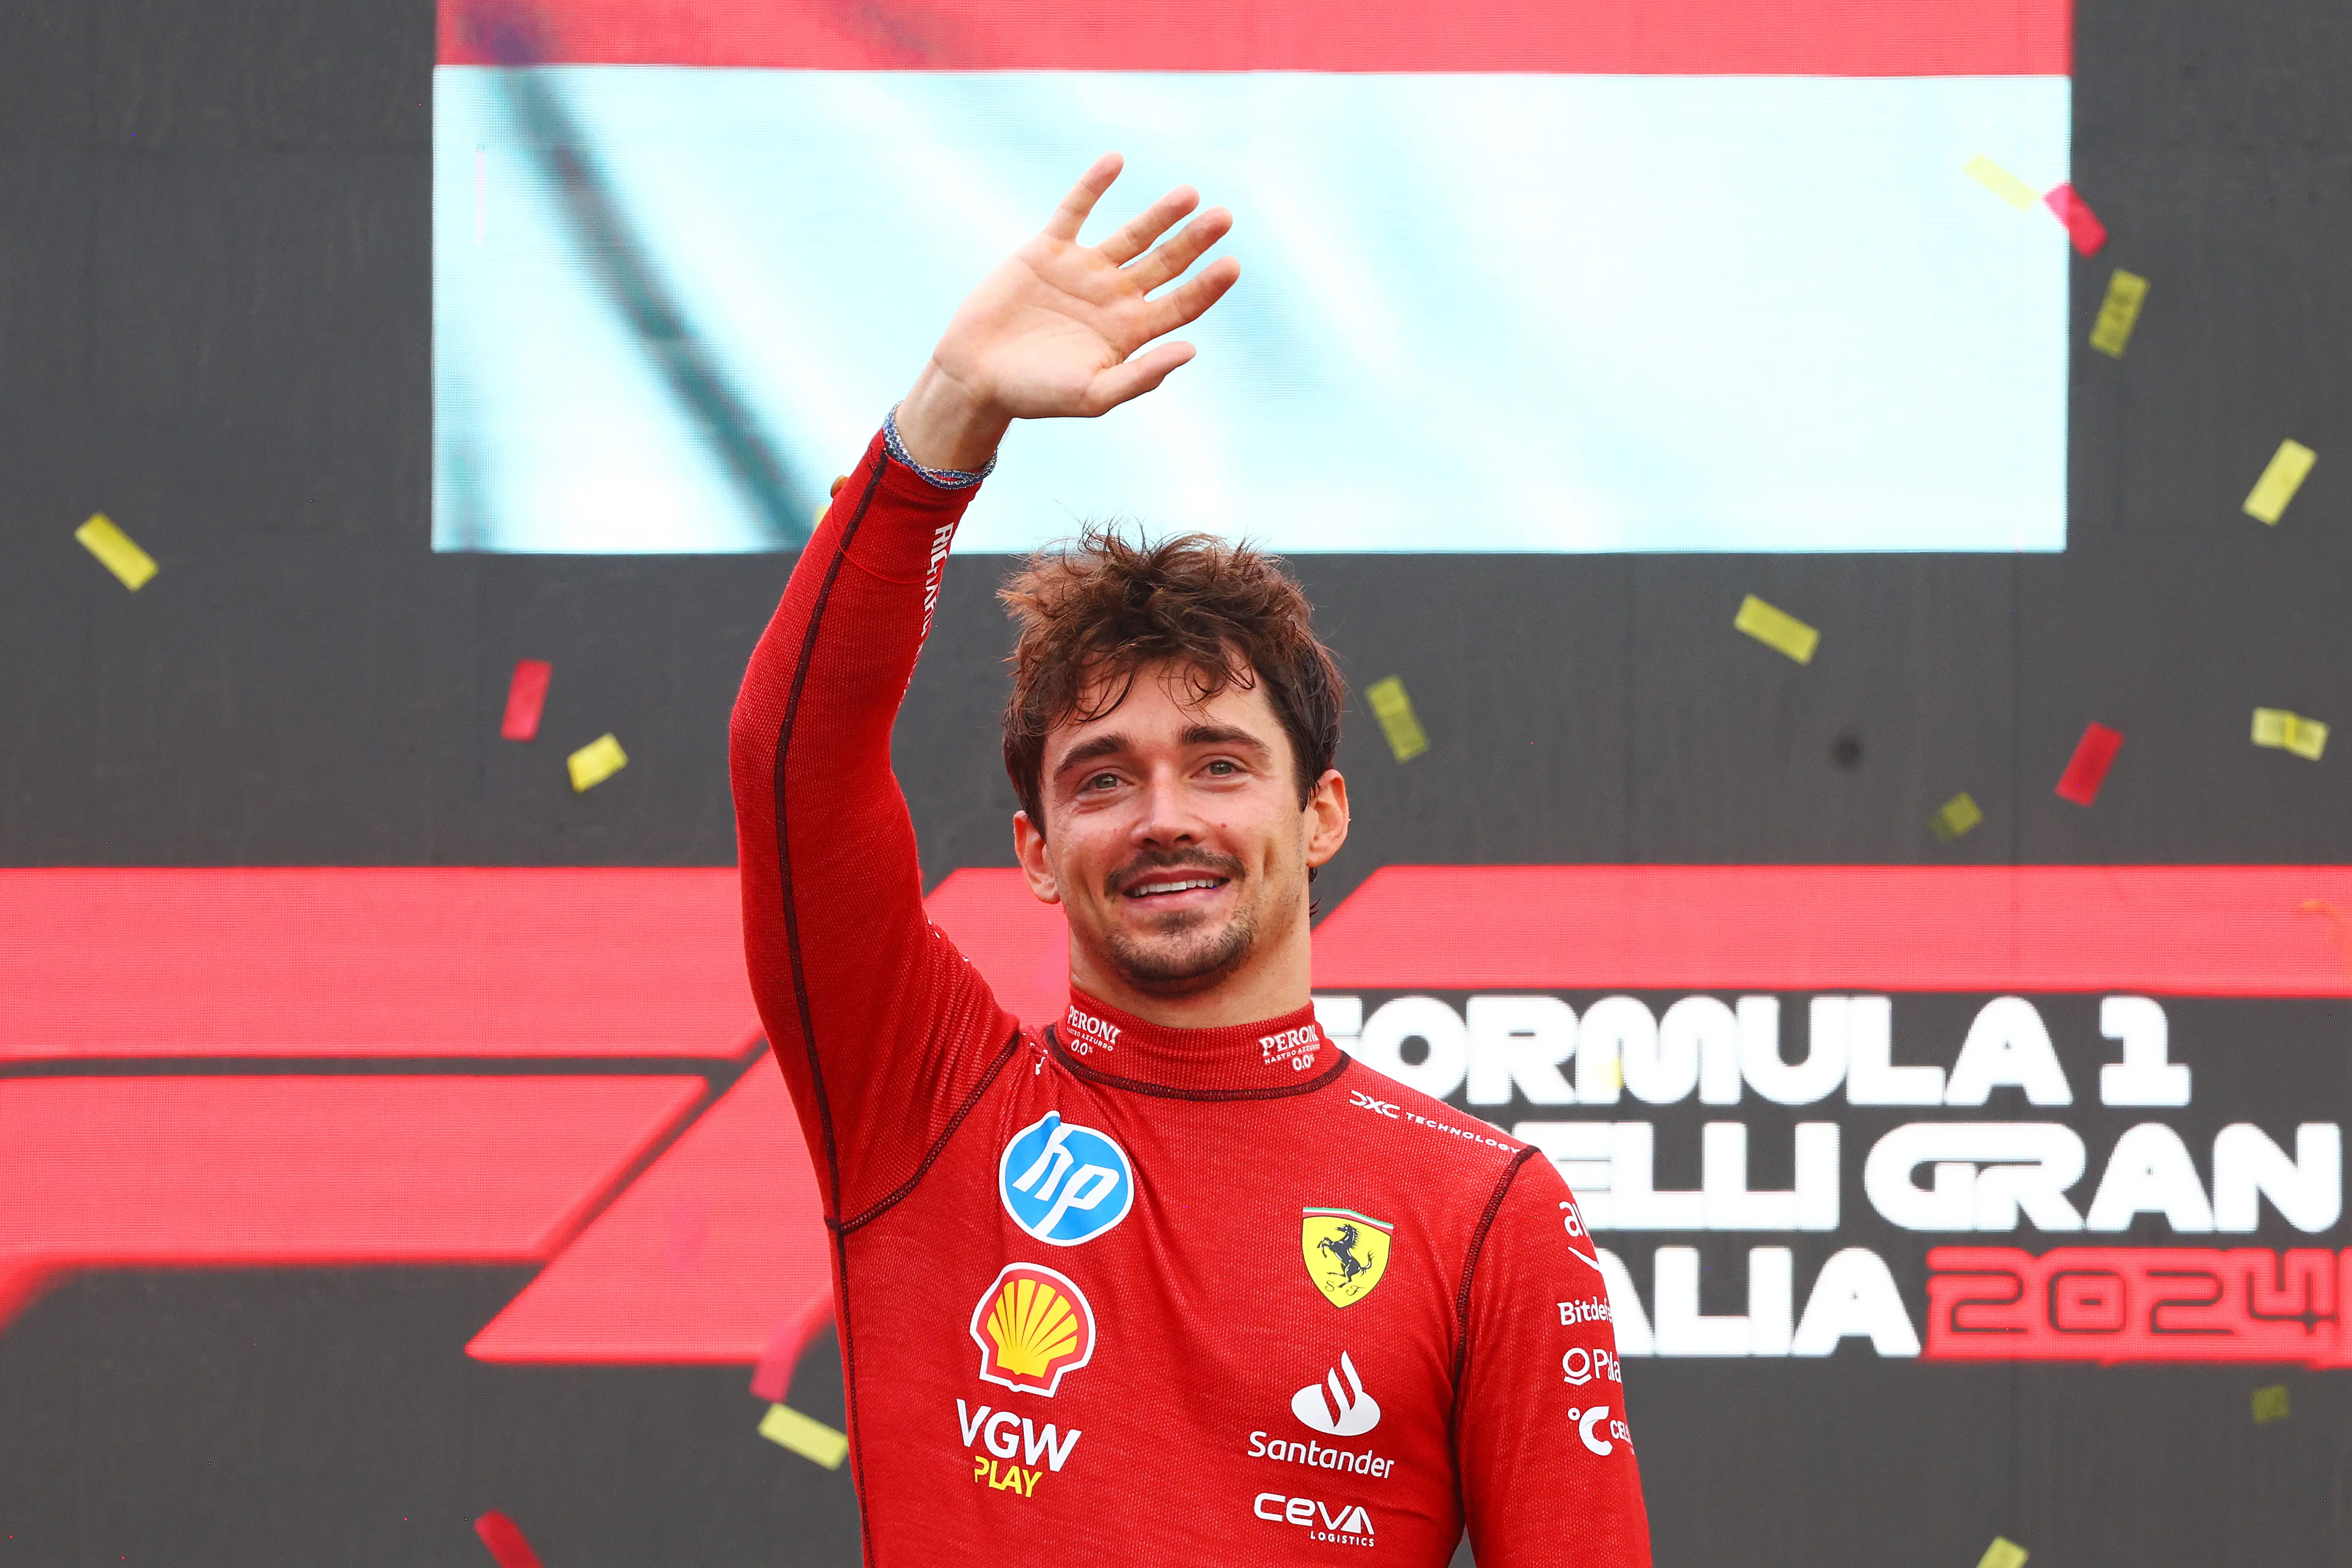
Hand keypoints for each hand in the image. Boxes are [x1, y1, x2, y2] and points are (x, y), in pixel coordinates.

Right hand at [896, 152, 1239, 471]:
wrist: (976, 375)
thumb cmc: (1036, 394)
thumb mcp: (1093, 395)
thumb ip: (1141, 376)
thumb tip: (1191, 351)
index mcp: (1131, 331)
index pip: (1182, 303)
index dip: (1207, 286)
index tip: (1232, 264)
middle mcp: (1115, 296)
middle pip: (1166, 262)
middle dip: (1194, 240)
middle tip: (1224, 217)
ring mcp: (1084, 269)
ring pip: (1133, 234)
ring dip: (1161, 213)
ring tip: (1190, 193)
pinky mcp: (1048, 249)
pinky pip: (1076, 210)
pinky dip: (1094, 186)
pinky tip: (1116, 161)